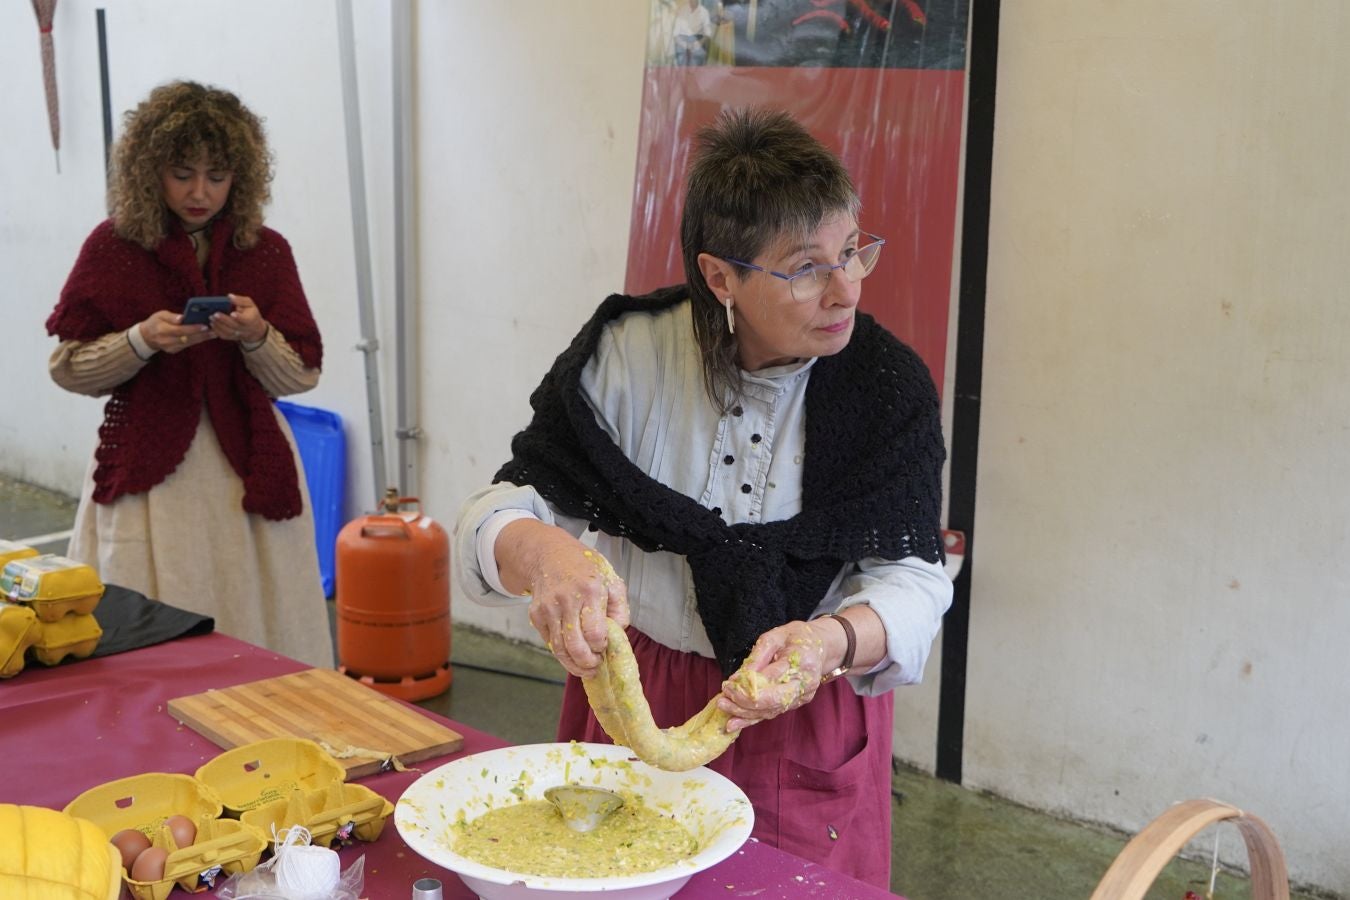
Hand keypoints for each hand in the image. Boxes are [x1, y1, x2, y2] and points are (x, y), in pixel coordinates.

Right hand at [138, 310, 213, 353]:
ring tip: (214, 333)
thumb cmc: (155, 322)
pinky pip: (188, 345)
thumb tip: (183, 318)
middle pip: (188, 338)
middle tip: (215, 330)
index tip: (205, 326)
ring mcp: (171, 347)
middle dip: (202, 335)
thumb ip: (171, 317)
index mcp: (162, 330)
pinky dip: (197, 340)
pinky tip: (206, 336)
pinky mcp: (174, 350)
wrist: (146, 336)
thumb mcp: (160, 315)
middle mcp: (167, 341)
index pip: (180, 330)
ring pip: (190, 343)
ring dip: (203, 338)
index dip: (193, 329)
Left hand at [209, 294, 267, 343]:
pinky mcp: (232, 337)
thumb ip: (241, 300)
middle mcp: (245, 328)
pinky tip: (212, 324)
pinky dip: (217, 331)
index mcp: (251, 319)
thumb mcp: (250, 305)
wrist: (255, 329)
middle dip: (224, 320)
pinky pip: (224, 336)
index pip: (245, 319)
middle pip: (234, 325)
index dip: (239, 317)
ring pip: (228, 332)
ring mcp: (238, 334)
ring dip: (218, 325)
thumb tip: (229, 296)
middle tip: (215, 314)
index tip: (232, 313)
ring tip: (211, 318)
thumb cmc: (251, 313)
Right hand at [501, 521, 628, 677]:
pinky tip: (572, 652)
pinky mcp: (536, 616)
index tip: (604, 648)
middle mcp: (566, 600)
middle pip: (575, 646)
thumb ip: (620, 609)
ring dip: (574, 665)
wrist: (549, 554)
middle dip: (588, 664)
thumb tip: (617, 635)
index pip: (595, 632)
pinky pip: (550, 643)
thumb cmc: (585, 568)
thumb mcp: (611, 580)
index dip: (601, 647)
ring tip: (586, 668)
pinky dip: (562, 653)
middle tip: (596, 666)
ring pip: (560, 650)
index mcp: (590, 590)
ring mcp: (548, 609)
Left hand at [716, 618, 833, 730]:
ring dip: (744, 712)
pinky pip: (772, 713)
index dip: (747, 684)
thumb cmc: (796, 637)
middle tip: (723, 698)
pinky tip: (734, 723)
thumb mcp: (775, 636)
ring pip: (771, 710)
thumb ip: (758, 656)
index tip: (728, 683)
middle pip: (772, 700)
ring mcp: (802, 696)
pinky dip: (752, 719)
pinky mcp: (797, 703)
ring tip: (724, 708)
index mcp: (801, 662)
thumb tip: (739, 677)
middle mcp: (805, 683)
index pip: (771, 678)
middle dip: (744, 702)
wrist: (821, 646)